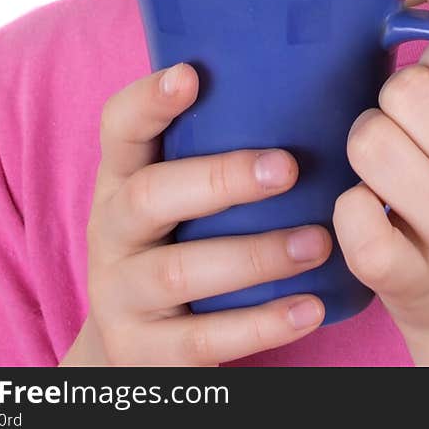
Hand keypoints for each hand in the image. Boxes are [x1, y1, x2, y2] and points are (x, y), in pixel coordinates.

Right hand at [61, 63, 331, 365]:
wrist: (131, 349)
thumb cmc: (178, 241)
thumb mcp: (176, 193)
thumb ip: (215, 146)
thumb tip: (307, 80)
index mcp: (120, 179)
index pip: (119, 128)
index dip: (148, 99)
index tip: (190, 74)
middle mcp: (111, 232)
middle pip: (148, 196)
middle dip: (219, 179)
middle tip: (287, 167)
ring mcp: (122, 296)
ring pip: (180, 272)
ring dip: (256, 255)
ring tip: (317, 242)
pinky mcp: (145, 354)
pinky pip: (205, 340)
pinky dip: (262, 325)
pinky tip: (310, 307)